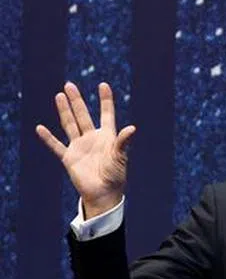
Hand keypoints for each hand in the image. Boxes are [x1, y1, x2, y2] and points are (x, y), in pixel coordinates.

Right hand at [36, 81, 136, 218]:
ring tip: (58, 96)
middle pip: (83, 115)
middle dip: (76, 100)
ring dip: (64, 111)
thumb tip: (132, 128)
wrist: (103, 193)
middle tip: (69, 85)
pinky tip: (40, 128)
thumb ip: (123, 142)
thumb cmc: (115, 175)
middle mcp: (92, 138)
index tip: (103, 85)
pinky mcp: (69, 158)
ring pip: (70, 125)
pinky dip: (48, 138)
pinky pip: (56, 146)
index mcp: (107, 136)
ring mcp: (79, 146)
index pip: (106, 113)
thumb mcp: (120, 157)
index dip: (105, 100)